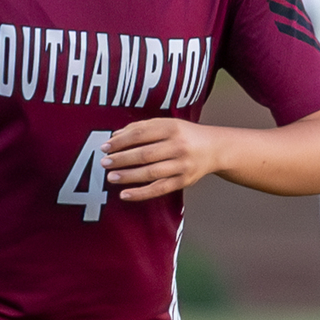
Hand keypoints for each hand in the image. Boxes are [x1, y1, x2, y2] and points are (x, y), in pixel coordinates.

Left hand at [101, 118, 218, 201]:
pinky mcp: (183, 181)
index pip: (141, 134)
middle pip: (144, 154)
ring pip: (150, 173)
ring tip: (111, 177)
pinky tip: (125, 195)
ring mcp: (182, 165)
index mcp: (172, 128)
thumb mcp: (167, 124)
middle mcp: (178, 146)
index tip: (105, 147)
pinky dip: (141, 193)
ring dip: (128, 176)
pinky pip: (159, 189)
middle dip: (122, 159)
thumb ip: (142, 128)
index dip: (121, 141)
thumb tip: (114, 137)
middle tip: (104, 163)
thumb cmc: (184, 135)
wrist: (214, 149)